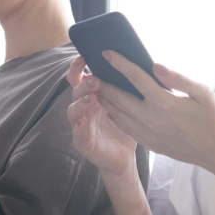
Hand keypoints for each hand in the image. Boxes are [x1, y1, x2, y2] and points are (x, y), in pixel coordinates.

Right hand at [66, 57, 138, 179]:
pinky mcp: (83, 143)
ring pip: (73, 111)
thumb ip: (128, 85)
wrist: (124, 157)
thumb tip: (141, 62)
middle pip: (75, 91)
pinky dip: (78, 129)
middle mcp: (84, 108)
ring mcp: (81, 125)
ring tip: (90, 98)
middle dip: (83, 83)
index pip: (81, 78)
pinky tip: (82, 125)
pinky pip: (78, 135)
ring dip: (80, 103)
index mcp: (93, 96)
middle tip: (95, 79)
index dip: (78, 67)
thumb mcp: (130, 103)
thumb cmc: (126, 126)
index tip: (84, 56)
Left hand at [92, 51, 214, 170]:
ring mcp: (149, 134)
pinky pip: (126, 128)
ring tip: (96, 88)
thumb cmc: (212, 119)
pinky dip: (115, 116)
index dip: (120, 63)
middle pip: (119, 98)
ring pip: (118, 114)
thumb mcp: (202, 93)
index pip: (136, 78)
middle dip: (103, 83)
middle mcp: (152, 119)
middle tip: (92, 72)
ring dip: (105, 100)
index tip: (106, 53)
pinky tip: (111, 108)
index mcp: (165, 103)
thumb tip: (155, 65)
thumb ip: (177, 78)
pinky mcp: (149, 144)